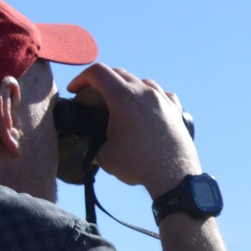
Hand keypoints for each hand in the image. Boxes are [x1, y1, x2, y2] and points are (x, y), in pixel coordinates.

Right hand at [64, 63, 201, 191]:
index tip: (75, 91)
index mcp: (124, 98)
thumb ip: (93, 145)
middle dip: (101, 82)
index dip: (80, 79)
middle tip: (92, 99)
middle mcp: (145, 92)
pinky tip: (147, 107)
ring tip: (119, 103)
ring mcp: (163, 99)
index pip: (97, 73)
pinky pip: (162, 94)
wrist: (174, 176)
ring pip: (141, 81)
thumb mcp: (105, 156)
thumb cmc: (139, 166)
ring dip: (126, 87)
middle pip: (118, 73)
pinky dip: (150, 97)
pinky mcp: (176, 110)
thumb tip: (91, 146)